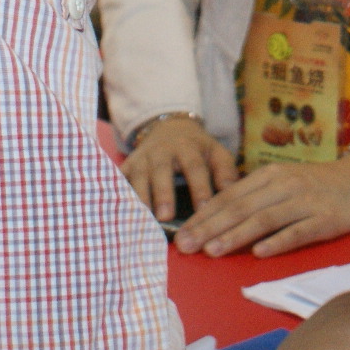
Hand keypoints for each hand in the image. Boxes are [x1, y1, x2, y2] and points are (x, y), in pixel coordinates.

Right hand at [120, 115, 237, 223]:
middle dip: (163, 193)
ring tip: (141, 222)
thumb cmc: (197, 149)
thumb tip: (232, 193)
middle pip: (161, 170)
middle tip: (165, 217)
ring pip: (137, 176)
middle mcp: (161, 150)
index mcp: (188, 147)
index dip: (199, 188)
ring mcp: (141, 157)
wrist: (169, 128)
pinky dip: (117, 196)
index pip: (194, 167)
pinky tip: (118, 215)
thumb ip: (225, 171)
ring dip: (139, 198)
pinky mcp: (126, 166)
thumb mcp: (215, 152)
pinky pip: (119, 181)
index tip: (203, 209)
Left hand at [175, 153, 349, 256]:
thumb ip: (254, 198)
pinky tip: (259, 253)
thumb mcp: (282, 183)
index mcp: (269, 176)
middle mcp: (283, 186)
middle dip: (209, 227)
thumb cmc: (316, 185)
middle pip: (240, 207)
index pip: (229, 196)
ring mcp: (304, 202)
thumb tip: (217, 219)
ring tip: (212, 251)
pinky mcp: (324, 219)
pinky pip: (298, 231)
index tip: (180, 234)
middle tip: (185, 246)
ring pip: (264, 219)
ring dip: (236, 235)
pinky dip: (277, 242)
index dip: (203, 216)